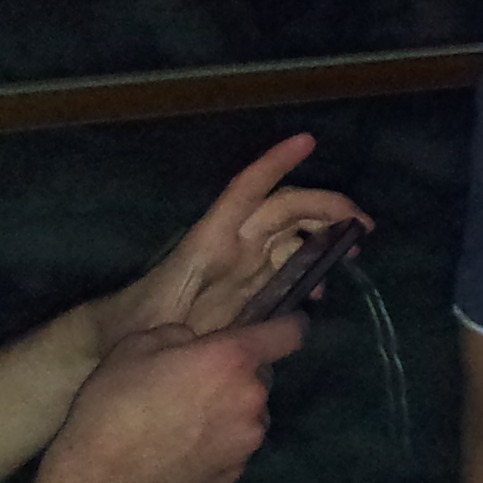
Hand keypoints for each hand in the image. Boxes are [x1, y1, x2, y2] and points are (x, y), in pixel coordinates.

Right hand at [42, 314, 304, 482]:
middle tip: (194, 383)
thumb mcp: (135, 347)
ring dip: (229, 412)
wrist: (103, 481)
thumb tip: (191, 343)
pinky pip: (234, 447)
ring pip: (248, 415)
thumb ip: (176, 335)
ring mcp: (247, 442)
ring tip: (184, 421)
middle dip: (236, 376)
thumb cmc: (115, 405)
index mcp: (232, 359)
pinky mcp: (235, 474)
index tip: (284, 325)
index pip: (289, 334)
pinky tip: (181, 449)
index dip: (289, 325)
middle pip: (260, 378)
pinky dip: (218, 444)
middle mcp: (252, 399)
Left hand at [93, 133, 365, 349]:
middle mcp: (231, 245)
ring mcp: (240, 263)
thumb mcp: (162, 322)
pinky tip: (320, 291)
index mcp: (210, 242)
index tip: (307, 141)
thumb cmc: (133, 327)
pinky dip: (309, 271)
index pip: (246, 192)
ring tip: (350, 257)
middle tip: (364, 228)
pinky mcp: (245, 285)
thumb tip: (250, 322)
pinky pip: (285, 267)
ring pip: (291, 235)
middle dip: (327, 209)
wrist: (118, 340)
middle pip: (285, 210)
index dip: (274, 163)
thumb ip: (204, 320)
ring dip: (324, 238)